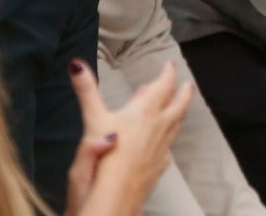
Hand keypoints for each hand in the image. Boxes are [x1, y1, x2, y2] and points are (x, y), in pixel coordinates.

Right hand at [65, 59, 191, 215]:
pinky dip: (169, 135)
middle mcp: (158, 129)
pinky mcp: (158, 168)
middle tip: (188, 84)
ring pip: (176, 125)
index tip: (170, 65)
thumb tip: (77, 64)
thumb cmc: (101, 164)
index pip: (162, 87)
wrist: (113, 204)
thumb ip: (87, 92)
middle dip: (183, 92)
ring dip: (179, 112)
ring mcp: (161, 150)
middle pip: (178, 106)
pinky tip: (163, 141)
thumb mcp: (91, 122)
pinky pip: (169, 145)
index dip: (167, 74)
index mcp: (144, 113)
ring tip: (179, 106)